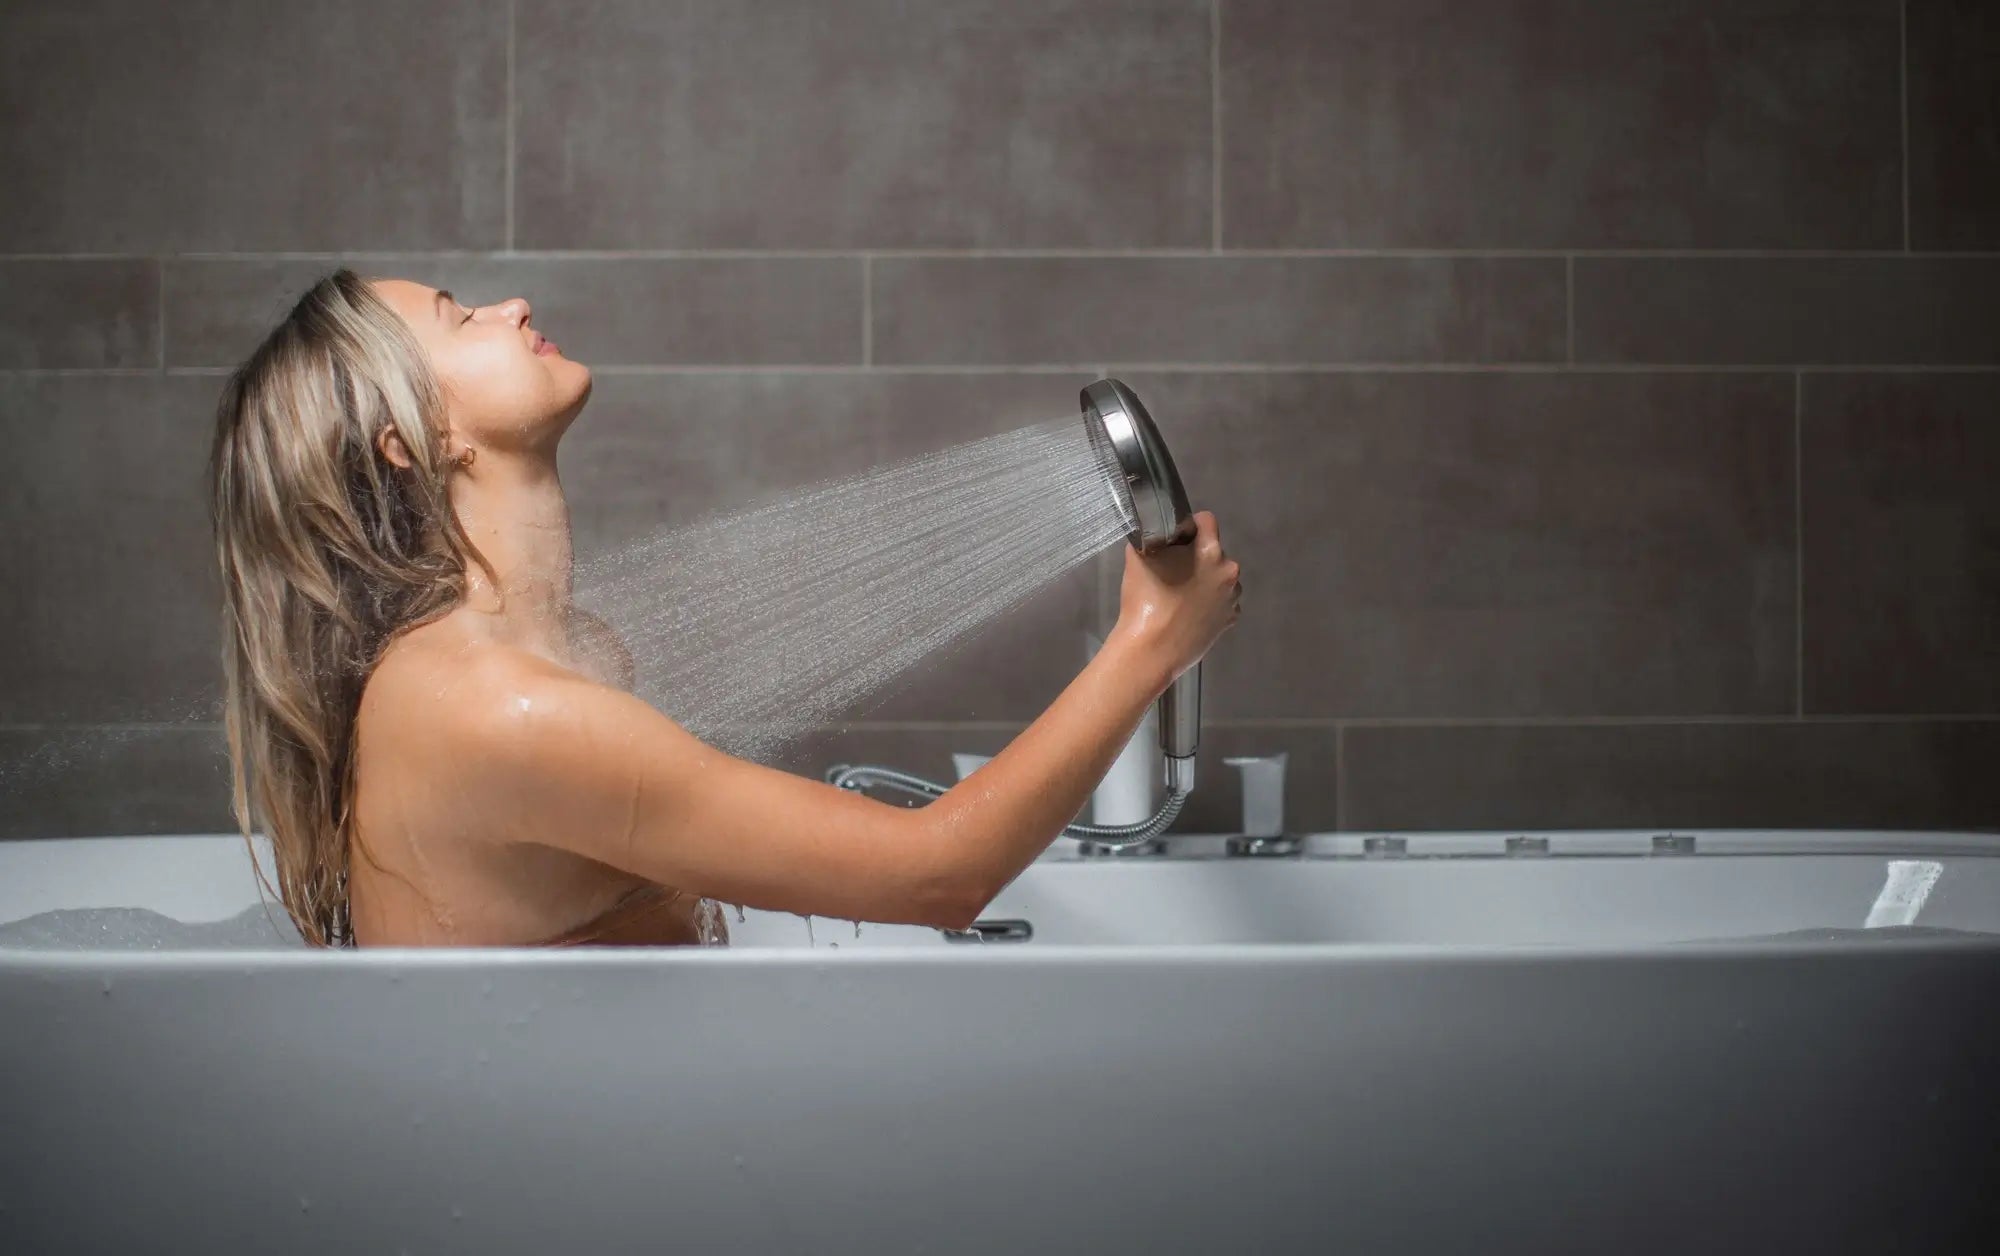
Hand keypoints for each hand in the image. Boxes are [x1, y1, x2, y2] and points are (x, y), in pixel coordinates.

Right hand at [1108, 511, 1240, 684]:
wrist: (1151, 650)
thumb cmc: (1145, 599)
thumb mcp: (1138, 556)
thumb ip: (1151, 537)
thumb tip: (1156, 534)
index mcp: (1211, 552)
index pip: (1207, 521)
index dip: (1190, 525)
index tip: (1175, 538)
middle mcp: (1229, 572)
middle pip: (1214, 552)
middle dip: (1196, 557)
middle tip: (1172, 571)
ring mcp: (1232, 599)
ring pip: (1220, 578)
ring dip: (1206, 580)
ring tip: (1181, 596)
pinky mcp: (1230, 621)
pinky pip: (1221, 602)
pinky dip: (1209, 603)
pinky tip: (1189, 613)